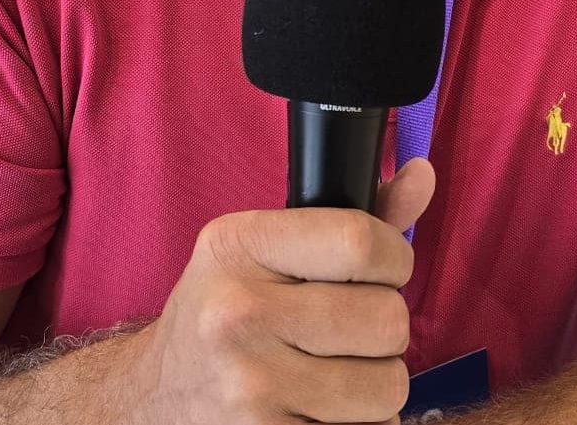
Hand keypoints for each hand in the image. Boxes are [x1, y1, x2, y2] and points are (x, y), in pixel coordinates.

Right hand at [127, 158, 436, 424]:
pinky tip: (320, 414)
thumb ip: (349, 221)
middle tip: (345, 335)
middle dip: (382, 332)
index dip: (393, 261)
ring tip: (333, 378)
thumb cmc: (223, 316)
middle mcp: (237, 314)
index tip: (377, 274)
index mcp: (237, 246)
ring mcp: (250, 388)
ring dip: (375, 388)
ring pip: (388, 388)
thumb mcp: (264, 253)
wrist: (153, 398)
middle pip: (387, 321)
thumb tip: (423, 175)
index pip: (362, 242)